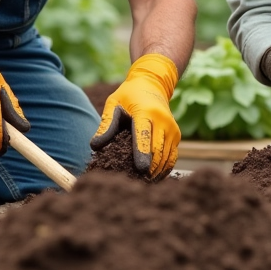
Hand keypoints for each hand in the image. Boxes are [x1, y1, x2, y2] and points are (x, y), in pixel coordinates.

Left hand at [91, 54, 180, 178]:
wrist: (152, 84)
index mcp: (146, 112)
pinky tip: (153, 178)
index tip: (140, 170)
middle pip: (157, 151)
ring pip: (166, 158)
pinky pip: (172, 158)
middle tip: (134, 184)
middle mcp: (163, 121)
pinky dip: (164, 170)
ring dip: (155, 172)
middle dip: (148, 169)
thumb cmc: (128, 95)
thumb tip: (94, 146)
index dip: (142, 155)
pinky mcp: (176, 136)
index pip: (144, 137)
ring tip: (142, 184)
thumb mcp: (113, 104)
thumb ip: (106, 125)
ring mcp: (172, 129)